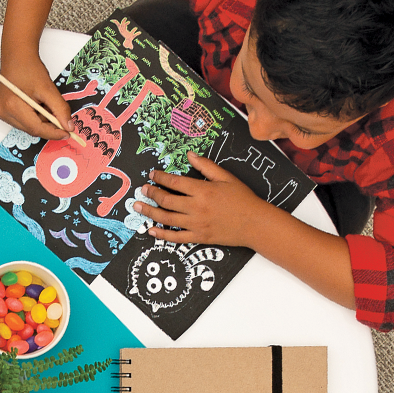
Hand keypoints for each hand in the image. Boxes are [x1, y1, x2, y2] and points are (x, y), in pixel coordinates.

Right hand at [0, 53, 75, 141]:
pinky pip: (24, 122)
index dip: (53, 133)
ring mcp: (2, 113)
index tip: (67, 133)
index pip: (36, 128)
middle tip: (62, 121)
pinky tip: (39, 106)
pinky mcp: (4, 112)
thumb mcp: (48, 89)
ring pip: (29, 127)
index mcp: (13, 106)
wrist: (17, 57)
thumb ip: (60, 109)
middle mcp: (4, 112)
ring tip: (47, 106)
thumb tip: (68, 127)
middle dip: (49, 127)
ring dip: (42, 122)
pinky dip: (35, 118)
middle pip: (32, 129)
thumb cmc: (29, 68)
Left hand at [135, 153, 268, 246]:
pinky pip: (176, 238)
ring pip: (167, 219)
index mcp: (203, 191)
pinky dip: (162, 235)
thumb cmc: (242, 199)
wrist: (255, 223)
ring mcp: (196, 225)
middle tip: (142, 190)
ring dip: (150, 213)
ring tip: (138, 207)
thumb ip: (206, 166)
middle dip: (152, 194)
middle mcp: (196, 208)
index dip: (160, 178)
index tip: (152, 175)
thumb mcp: (226, 177)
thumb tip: (190, 155)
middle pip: (167, 201)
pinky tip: (151, 231)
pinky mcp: (199, 238)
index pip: (175, 182)